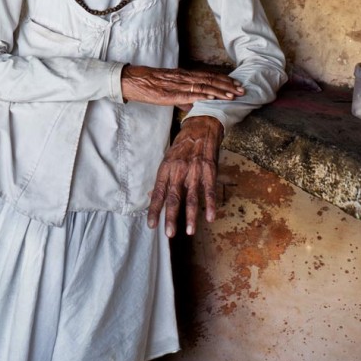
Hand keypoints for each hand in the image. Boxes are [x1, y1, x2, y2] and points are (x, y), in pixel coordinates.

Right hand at [121, 64, 243, 105]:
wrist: (130, 80)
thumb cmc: (148, 85)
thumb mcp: (168, 91)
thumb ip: (183, 99)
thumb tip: (196, 108)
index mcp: (183, 75)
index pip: (208, 76)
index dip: (223, 80)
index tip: (237, 84)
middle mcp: (182, 77)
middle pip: (209, 79)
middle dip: (227, 85)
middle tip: (242, 90)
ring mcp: (176, 84)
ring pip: (201, 86)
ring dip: (218, 91)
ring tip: (231, 95)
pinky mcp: (168, 93)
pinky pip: (186, 94)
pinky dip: (200, 96)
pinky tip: (210, 98)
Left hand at [148, 115, 223, 236]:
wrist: (201, 127)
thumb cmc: (182, 146)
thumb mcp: (168, 159)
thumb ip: (162, 180)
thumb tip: (150, 197)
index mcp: (166, 168)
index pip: (158, 192)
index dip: (154, 209)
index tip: (151, 225)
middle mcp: (179, 170)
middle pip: (174, 197)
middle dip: (171, 217)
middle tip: (169, 234)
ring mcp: (195, 170)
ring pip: (192, 197)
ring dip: (190, 216)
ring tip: (189, 231)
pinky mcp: (209, 170)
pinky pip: (209, 190)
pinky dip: (210, 204)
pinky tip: (210, 217)